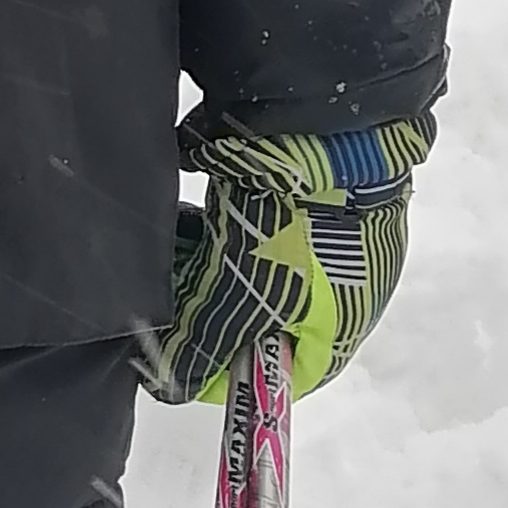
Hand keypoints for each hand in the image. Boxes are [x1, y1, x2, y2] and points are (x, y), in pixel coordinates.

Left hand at [138, 116, 433, 403]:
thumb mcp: (238, 300)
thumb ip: (200, 350)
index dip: (223, 373)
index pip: (279, 377)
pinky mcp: (304, 194)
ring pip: (249, 267)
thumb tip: (166, 387)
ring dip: (207, 261)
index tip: (174, 355)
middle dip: (207, 307)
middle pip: (259, 319)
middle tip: (167, 292)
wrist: (324, 120)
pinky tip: (190, 211)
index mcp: (341, 326)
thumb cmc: (293, 227)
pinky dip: (218, 223)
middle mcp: (339, 287)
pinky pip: (251, 223)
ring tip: (174, 244)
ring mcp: (324, 236)